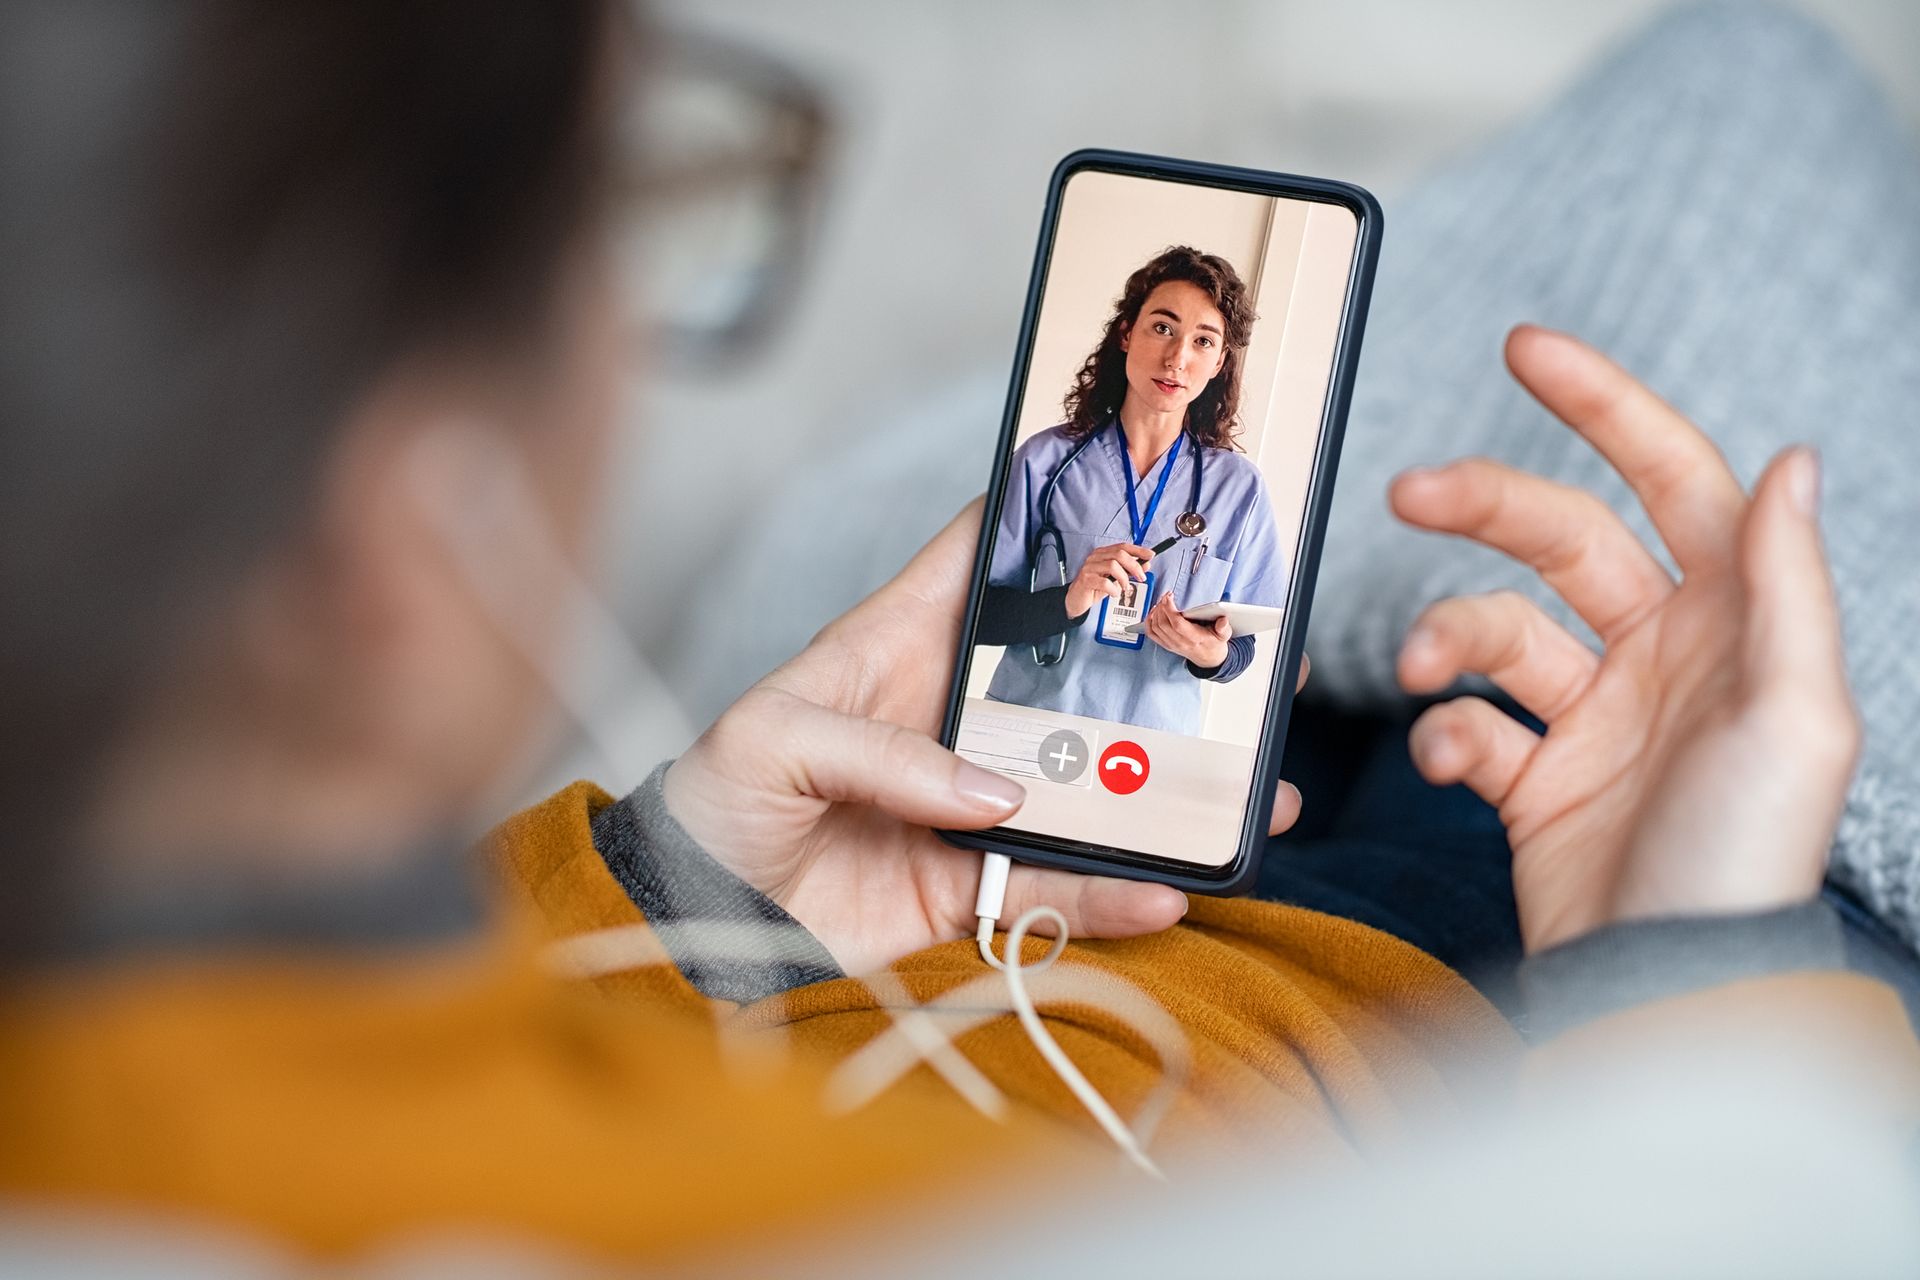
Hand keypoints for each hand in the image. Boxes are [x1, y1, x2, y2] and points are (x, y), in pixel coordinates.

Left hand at [661, 501, 1305, 973]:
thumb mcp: (771, 740)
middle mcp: (950, 716)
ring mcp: (969, 802)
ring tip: (1243, 795)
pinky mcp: (967, 883)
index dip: (1048, 521)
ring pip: (1088, 788)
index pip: (980, 560)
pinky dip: (1111, 895)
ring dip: (1162, 794)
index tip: (1132, 499)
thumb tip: (996, 794)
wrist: (688, 918)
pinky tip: (1167, 892)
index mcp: (897, 645)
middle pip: (1068, 677)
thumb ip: (882, 752)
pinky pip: (1055, 887)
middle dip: (1151, 666)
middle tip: (1234, 657)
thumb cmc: (713, 801)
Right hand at [1065, 541, 1152, 618]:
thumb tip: (1146, 564)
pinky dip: (1113, 589)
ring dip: (1124, 578)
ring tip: (1124, 588)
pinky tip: (1114, 593)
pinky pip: (1104, 582)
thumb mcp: (1115, 579)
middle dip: (1134, 566)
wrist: (1075, 600)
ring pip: (1113, 566)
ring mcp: (1089, 567)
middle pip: (1119, 554)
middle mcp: (1095, 557)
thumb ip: (1129, 571)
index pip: (1123, 546)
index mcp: (1102, 554)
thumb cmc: (1094, 587)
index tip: (1150, 555)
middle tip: (1141, 577)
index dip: (1138, 550)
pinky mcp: (1086, 580)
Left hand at [1143, 594, 1231, 668]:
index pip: (1177, 623)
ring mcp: (1171, 644)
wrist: (1208, 659)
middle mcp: (1180, 642)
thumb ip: (1224, 628)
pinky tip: (1153, 612)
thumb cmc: (1214, 644)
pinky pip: (1151, 633)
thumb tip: (1223, 620)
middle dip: (1162, 606)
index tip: (1169, 597)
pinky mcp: (1166, 644)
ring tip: (1162, 602)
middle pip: (1163, 623)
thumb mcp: (1223, 635)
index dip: (1170, 609)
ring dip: (1155, 612)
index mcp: (1194, 638)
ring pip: (1156, 627)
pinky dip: (1149, 621)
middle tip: (1166, 596)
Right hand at [1390, 326, 1859, 952]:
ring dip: (1449, 637)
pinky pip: (1469, 726)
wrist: (1665, 984)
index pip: (1670, 479)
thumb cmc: (1745, 856)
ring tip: (1427, 668)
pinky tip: (1457, 766)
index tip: (1527, 350)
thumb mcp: (1793, 713)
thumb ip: (1784, 582)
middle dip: (1483, 502)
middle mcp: (1660, 656)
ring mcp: (1592, 718)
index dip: (1606, 407)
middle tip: (1410, 491)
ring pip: (1496, 630)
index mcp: (1729, 621)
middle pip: (1559, 538)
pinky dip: (1445, 735)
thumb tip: (1794, 460)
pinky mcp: (1534, 780)